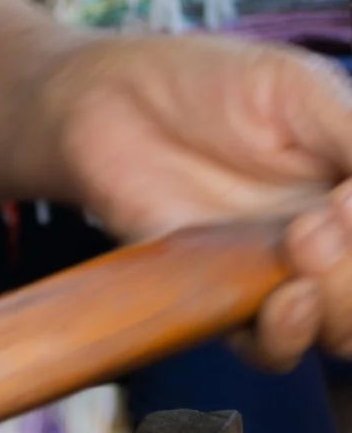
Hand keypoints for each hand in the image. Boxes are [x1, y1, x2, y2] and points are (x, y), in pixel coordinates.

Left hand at [52, 30, 351, 366]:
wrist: (105, 100)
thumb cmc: (205, 82)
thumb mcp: (299, 88)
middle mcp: (336, 244)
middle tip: (317, 225)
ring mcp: (285, 278)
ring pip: (342, 332)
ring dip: (338, 308)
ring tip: (299, 251)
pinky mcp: (225, 303)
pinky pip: (270, 350)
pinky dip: (286, 337)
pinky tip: (277, 300)